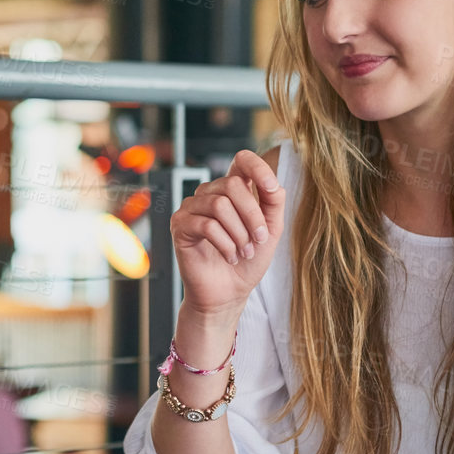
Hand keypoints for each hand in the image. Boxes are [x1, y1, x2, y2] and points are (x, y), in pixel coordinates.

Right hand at [171, 150, 285, 316]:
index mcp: (233, 190)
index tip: (271, 187)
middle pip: (233, 185)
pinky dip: (225, 244)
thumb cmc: (248, 261)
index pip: (241, 160)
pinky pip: (207, 225)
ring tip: (244, 252)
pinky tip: (230, 256)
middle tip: (258, 240)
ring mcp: (192, 207)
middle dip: (252, 216)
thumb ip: (273, 203)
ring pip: (219, 205)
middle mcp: (210, 193)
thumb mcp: (270, 230)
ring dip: (239, 233)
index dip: (257, 167)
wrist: (228, 293)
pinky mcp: (180, 225)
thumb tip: (272, 182)